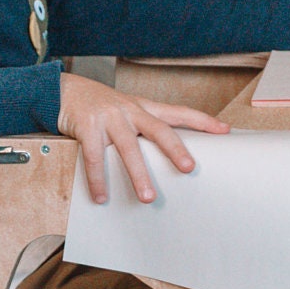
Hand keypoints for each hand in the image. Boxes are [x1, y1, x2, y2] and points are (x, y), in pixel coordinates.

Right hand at [54, 74, 228, 203]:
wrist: (64, 90)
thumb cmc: (100, 106)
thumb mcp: (126, 110)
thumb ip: (144, 127)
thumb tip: (168, 154)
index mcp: (144, 107)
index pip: (179, 112)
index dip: (203, 121)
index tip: (225, 131)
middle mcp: (130, 110)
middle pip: (159, 130)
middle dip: (175, 150)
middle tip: (188, 168)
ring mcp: (109, 117)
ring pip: (128, 148)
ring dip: (138, 174)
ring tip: (148, 198)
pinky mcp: (87, 126)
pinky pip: (95, 157)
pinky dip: (97, 180)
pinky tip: (101, 197)